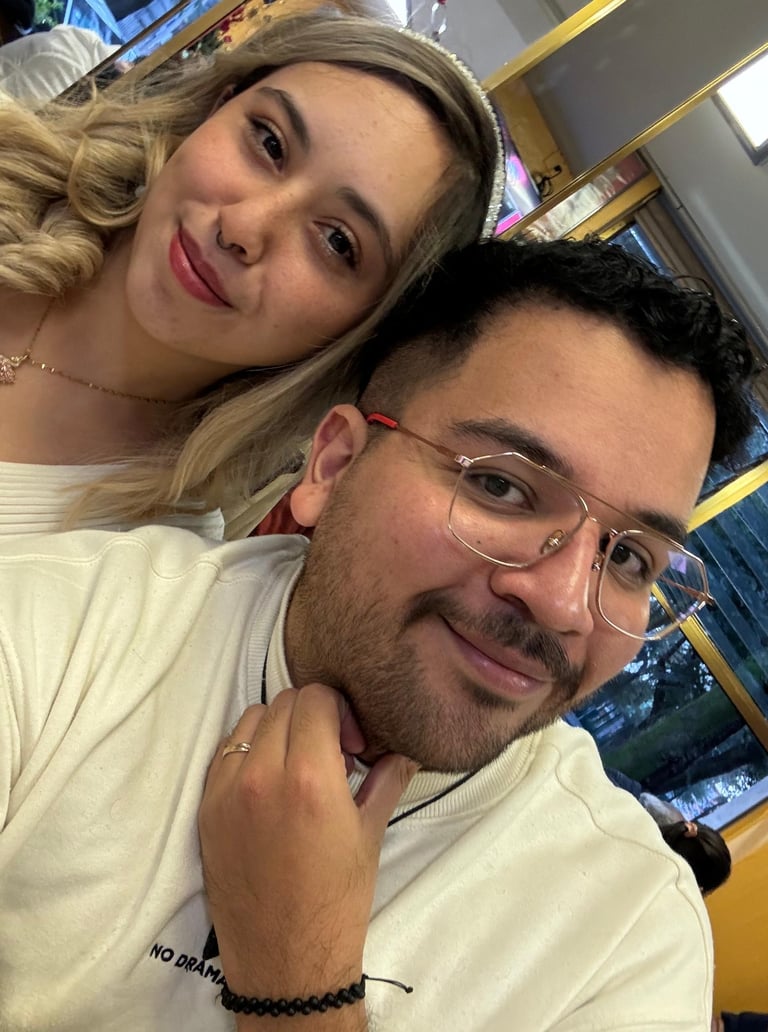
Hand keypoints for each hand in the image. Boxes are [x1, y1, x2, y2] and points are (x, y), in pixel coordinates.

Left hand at [198, 685, 417, 1002]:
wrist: (287, 961)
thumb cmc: (337, 901)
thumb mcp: (370, 835)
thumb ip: (387, 779)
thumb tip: (402, 748)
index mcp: (309, 778)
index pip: (316, 698)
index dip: (339, 711)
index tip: (350, 743)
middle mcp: (262, 776)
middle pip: (284, 702)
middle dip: (312, 716)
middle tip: (330, 752)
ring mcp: (227, 792)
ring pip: (251, 719)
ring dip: (278, 728)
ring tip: (297, 764)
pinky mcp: (206, 809)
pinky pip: (226, 752)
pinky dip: (249, 751)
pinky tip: (269, 782)